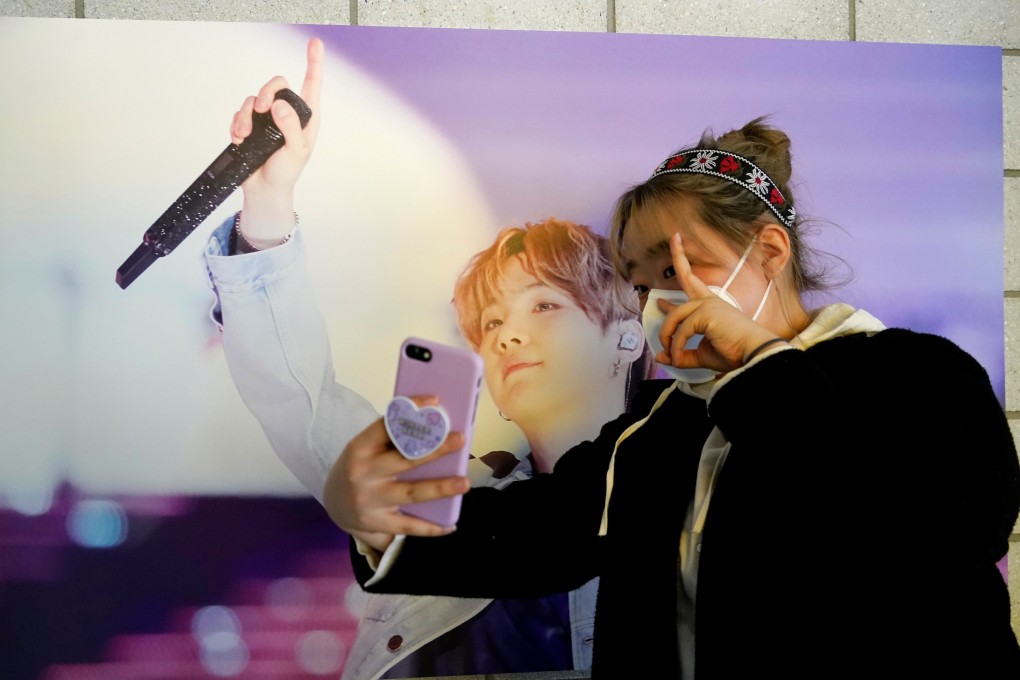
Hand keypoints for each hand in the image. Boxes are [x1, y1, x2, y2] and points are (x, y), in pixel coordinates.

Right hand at [230, 37, 323, 245]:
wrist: (264, 189)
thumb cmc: (286, 172)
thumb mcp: (296, 151)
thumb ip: (291, 127)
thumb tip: (279, 105)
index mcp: (306, 118)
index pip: (312, 84)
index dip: (314, 63)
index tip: (315, 44)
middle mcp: (287, 113)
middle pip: (277, 84)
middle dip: (266, 91)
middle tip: (262, 109)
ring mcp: (268, 119)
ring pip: (254, 99)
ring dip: (247, 114)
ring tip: (245, 133)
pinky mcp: (251, 125)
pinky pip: (240, 112)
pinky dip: (237, 123)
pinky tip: (240, 138)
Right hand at [323, 396, 470, 552]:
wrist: (334, 503)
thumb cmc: (360, 467)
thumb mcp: (365, 448)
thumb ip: (390, 438)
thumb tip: (433, 426)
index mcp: (360, 448)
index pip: (386, 426)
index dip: (410, 413)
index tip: (434, 402)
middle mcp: (363, 474)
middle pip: (404, 460)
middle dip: (434, 450)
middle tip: (459, 439)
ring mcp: (370, 500)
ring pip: (411, 493)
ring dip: (440, 488)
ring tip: (464, 483)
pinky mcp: (377, 523)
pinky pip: (409, 526)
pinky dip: (431, 528)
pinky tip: (451, 524)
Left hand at [657, 232, 781, 372]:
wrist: (752, 356)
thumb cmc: (733, 353)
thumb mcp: (701, 354)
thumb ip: (681, 353)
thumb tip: (661, 356)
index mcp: (710, 306)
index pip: (692, 286)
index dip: (678, 275)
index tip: (666, 276)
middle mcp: (709, 300)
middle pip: (687, 276)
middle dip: (679, 254)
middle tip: (675, 236)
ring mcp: (707, 304)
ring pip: (674, 318)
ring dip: (668, 338)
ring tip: (670, 355)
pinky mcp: (706, 312)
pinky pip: (680, 331)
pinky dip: (676, 346)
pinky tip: (679, 356)